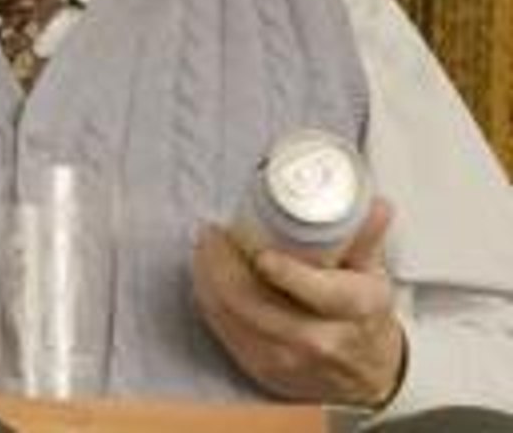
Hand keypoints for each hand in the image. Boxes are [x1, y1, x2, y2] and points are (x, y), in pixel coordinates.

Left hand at [191, 198, 405, 406]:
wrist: (367, 375)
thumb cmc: (365, 317)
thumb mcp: (373, 275)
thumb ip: (365, 238)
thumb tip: (376, 205)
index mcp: (354, 309)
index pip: (319, 291)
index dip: (285, 271)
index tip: (259, 250)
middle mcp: (319, 338)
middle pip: (256, 301)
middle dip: (223, 263)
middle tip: (212, 232)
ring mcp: (287, 358)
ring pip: (231, 314)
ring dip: (208, 277)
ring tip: (204, 247)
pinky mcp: (261, 367)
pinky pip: (223, 329)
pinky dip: (208, 298)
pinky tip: (205, 276)